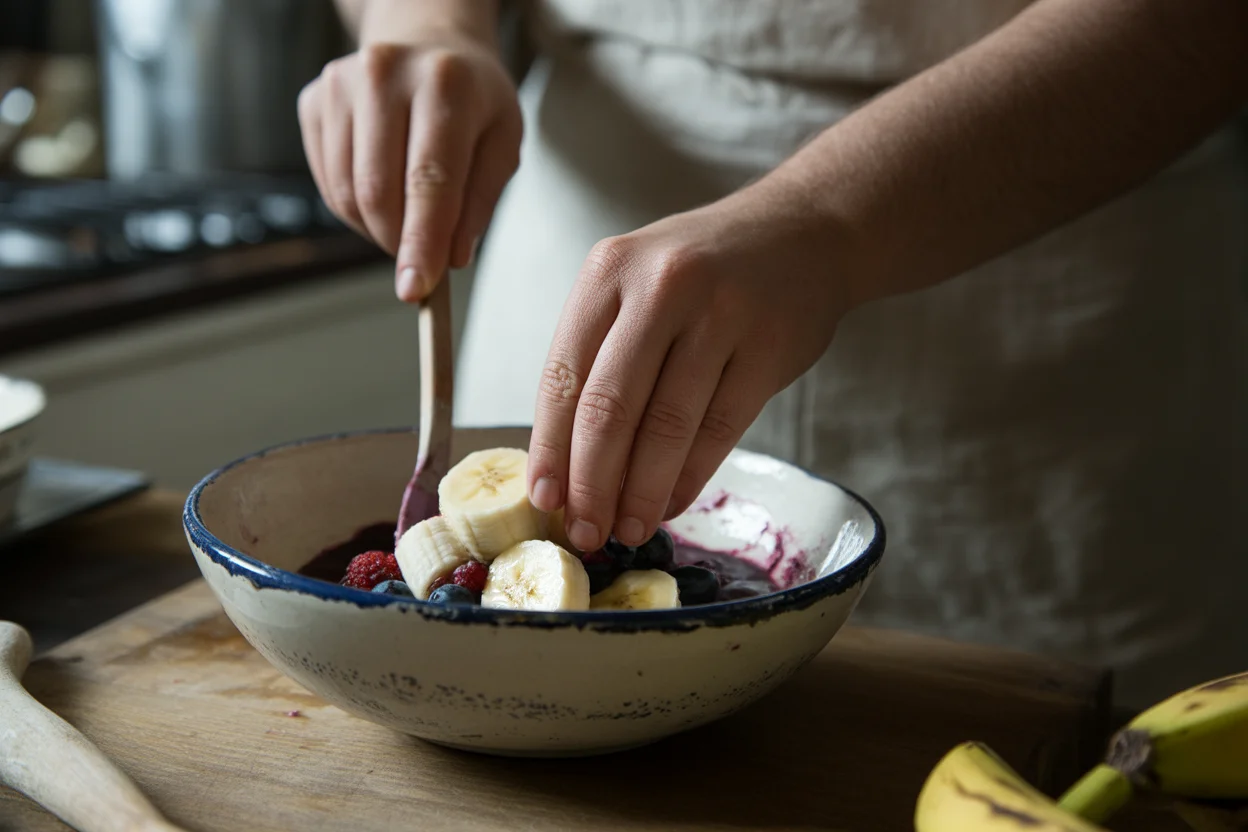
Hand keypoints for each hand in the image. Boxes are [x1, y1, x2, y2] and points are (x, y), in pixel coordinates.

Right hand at [297, 37, 520, 300]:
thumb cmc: (473, 102)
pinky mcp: (313, 101)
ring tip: (410, 216)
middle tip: (423, 258)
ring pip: (348, 194)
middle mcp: (384, 74)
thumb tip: (450, 258)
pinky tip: (383, 192)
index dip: (421, 241)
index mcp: (444, 83)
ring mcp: (339, 84)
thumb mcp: (502, 143)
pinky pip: (329, 184)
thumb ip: (479, 202)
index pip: (429, 180)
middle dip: (400, 243)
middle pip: (379, 192)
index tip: (417, 288)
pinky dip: (357, 209)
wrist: (428, 43)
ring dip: (378, 229)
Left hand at [527, 186, 853, 551]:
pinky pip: (719, 430)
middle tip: (583, 531)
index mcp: (609, 271)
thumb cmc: (702, 271)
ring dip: (641, 492)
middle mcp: (661, 287)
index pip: (564, 375)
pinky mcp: (768, 348)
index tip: (544, 499)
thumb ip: (600, 354)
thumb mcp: (636, 283)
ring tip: (626, 529)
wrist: (801, 232)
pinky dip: (689, 477)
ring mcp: (720, 315)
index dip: (551, 448)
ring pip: (666, 426)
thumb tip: (565, 461)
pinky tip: (670, 503)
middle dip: (591, 483)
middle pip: (610, 407)